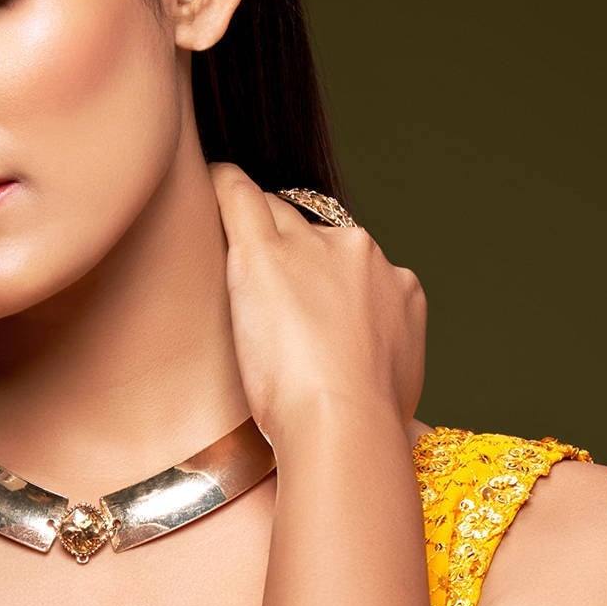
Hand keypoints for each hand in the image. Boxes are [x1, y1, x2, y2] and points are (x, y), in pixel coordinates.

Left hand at [209, 160, 426, 446]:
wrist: (346, 421)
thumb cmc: (366, 424)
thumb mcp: (396, 386)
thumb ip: (383, 360)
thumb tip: (373, 371)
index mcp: (399, 287)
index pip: (354, 268)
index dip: (326, 284)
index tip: (307, 307)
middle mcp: (362, 255)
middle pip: (318, 234)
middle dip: (296, 256)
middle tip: (265, 289)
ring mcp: (314, 248)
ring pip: (279, 214)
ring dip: (259, 227)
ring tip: (228, 244)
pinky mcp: (266, 254)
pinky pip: (239, 197)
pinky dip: (223, 187)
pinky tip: (208, 181)